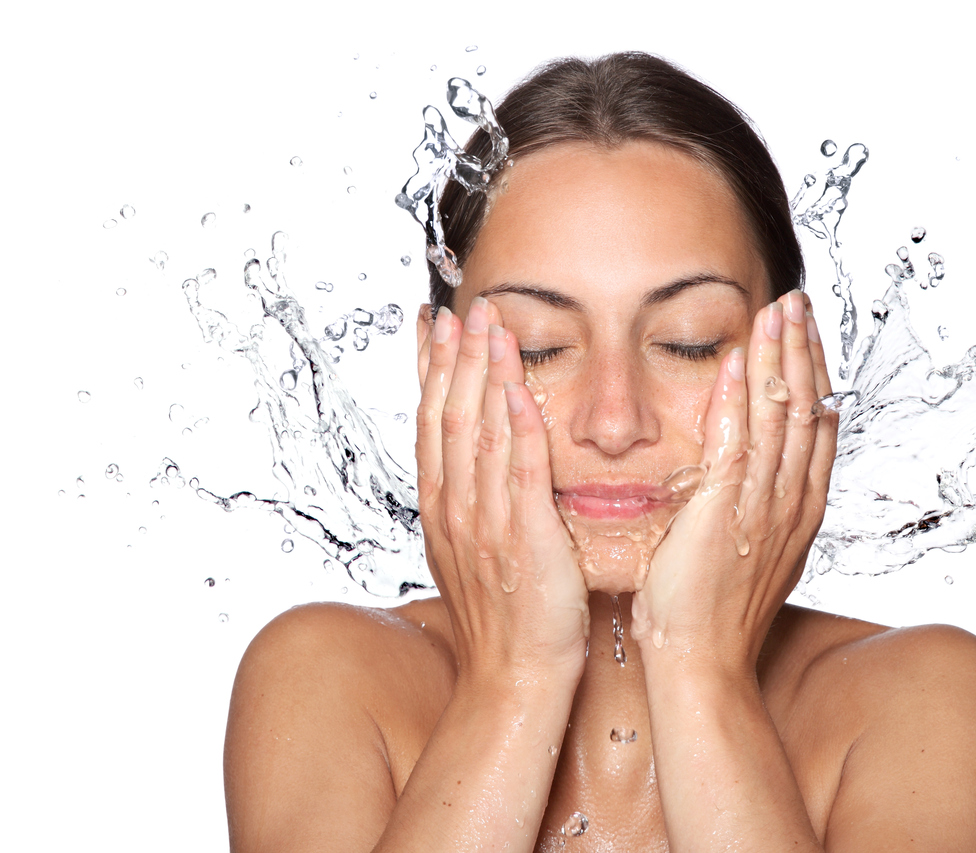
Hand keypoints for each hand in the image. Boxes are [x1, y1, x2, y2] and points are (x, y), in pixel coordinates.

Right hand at [415, 298, 589, 683]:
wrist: (513, 678)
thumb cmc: (504, 621)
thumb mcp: (474, 553)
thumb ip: (473, 504)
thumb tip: (475, 465)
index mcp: (443, 510)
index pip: (431, 424)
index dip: (430, 371)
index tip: (432, 328)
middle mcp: (456, 509)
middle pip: (449, 418)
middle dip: (454, 358)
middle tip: (462, 309)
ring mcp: (486, 522)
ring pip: (480, 433)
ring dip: (484, 375)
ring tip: (490, 325)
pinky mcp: (526, 537)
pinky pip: (522, 472)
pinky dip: (520, 427)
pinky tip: (521, 388)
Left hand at [629, 289, 836, 671]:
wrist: (702, 663)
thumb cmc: (712, 613)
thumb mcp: (749, 551)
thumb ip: (756, 507)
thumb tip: (751, 476)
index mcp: (798, 510)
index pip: (816, 426)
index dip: (814, 374)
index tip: (806, 333)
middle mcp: (791, 503)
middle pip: (808, 410)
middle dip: (804, 351)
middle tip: (797, 303)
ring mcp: (764, 508)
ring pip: (782, 418)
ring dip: (780, 359)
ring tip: (777, 311)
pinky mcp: (726, 513)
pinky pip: (738, 444)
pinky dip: (741, 399)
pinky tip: (740, 360)